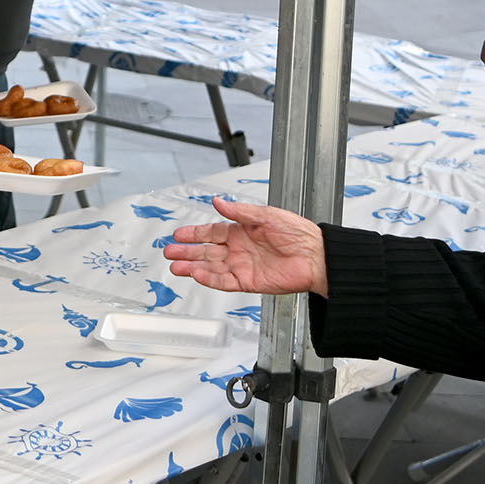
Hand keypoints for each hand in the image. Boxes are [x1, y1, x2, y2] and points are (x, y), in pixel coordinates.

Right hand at [163, 198, 327, 295]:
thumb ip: (238, 211)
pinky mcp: (248, 282)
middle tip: (169, 252)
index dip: (194, 234)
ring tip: (175, 266)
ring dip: (193, 267)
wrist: (315, 255)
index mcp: (242, 231)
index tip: (178, 234)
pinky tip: (197, 274)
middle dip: (187, 252)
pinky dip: (209, 279)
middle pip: (207, 251)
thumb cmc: (296, 232)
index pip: (212, 233)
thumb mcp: (264, 215)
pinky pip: (224, 281)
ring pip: (211, 267)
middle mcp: (239, 249)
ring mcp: (242, 266)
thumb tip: (217, 201)